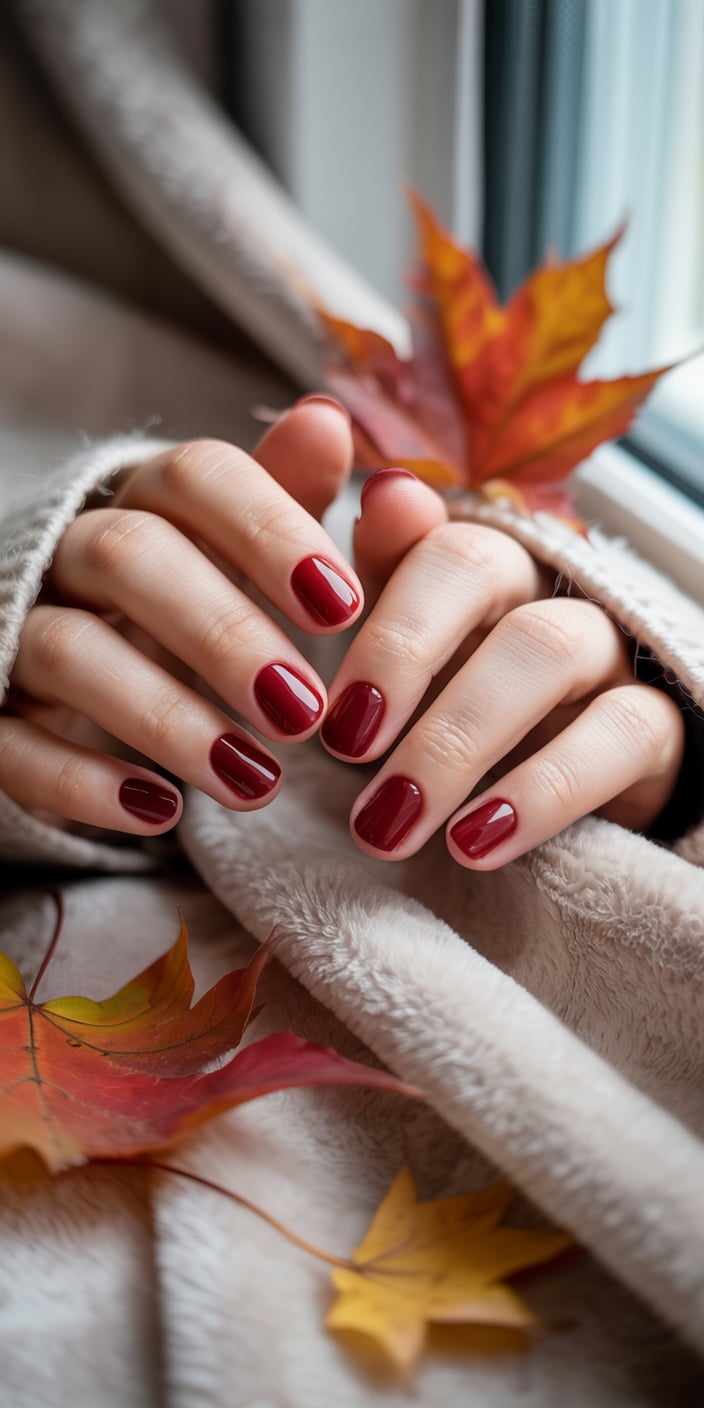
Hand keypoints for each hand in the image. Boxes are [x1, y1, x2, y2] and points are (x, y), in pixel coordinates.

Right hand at [1, 398, 358, 833]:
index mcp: (147, 501)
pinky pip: (13, 742)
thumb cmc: (187, 601)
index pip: (195, 476)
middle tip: (305, 710)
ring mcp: (16, 628)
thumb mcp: (240, 554)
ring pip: (69, 650)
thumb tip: (328, 418)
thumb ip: (286, 497)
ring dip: (166, 717)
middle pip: (129, 557)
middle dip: (221, 631)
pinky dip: (84, 781)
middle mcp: (71, 551)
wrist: (75, 671)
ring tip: (256, 781)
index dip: (269, 531)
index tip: (345, 606)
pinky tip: (162, 813)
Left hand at [322, 469, 685, 867]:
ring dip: (456, 738)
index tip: (331, 714)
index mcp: (475, 568)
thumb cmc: (462, 713)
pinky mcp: (658, 726)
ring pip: (548, 646)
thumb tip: (385, 490)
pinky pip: (620, 734)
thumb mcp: (409, 658)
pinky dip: (540, 792)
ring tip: (388, 822)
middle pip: (483, 567)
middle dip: (401, 654)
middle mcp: (542, 587)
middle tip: (344, 750)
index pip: (434, 540)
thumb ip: (388, 577)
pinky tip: (472, 845)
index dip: (383, 617)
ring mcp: (608, 652)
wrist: (557, 799)